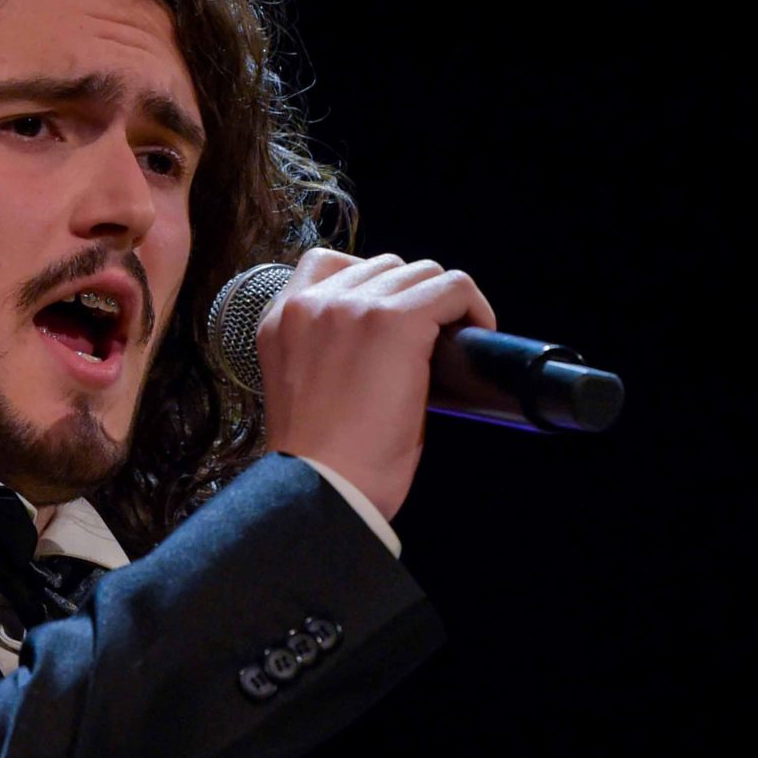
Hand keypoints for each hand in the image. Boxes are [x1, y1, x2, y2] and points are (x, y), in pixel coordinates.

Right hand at [257, 249, 495, 520]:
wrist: (323, 491)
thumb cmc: (321, 462)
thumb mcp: (303, 386)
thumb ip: (328, 347)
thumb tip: (382, 339)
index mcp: (281, 320)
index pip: (327, 266)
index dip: (369, 289)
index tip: (388, 321)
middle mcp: (312, 303)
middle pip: (382, 266)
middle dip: (409, 298)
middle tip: (427, 339)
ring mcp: (354, 307)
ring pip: (421, 272)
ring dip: (439, 302)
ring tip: (452, 339)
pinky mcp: (397, 321)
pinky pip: (452, 287)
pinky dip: (472, 306)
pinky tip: (476, 332)